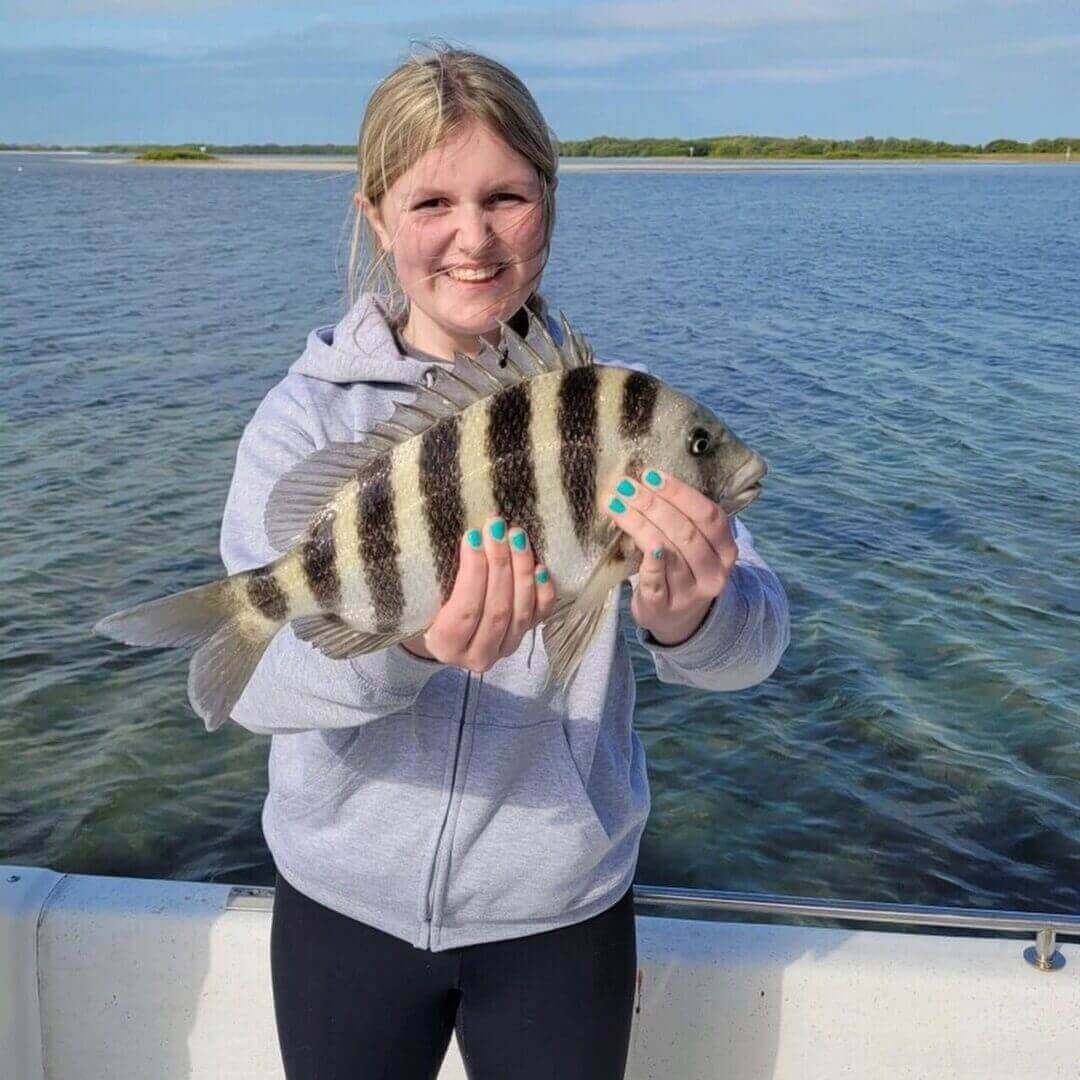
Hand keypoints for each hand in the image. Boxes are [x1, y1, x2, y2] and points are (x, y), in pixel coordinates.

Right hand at [401, 518, 556, 671]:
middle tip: (497, 529)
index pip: (465, 610)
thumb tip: (469, 537)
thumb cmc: (430, 606)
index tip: (473, 536)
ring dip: (521, 569)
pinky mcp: (524, 638)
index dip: (473, 572)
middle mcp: (478, 654)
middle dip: (499, 564)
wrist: (449, 629)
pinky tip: (540, 566)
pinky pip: (540, 615)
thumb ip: (439, 577)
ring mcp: (505, 648)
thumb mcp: (425, 597)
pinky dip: (543, 590)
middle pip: (497, 609)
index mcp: (446, 645)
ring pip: (520, 611)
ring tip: (517, 536)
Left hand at [603, 468, 736, 645]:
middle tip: (627, 486)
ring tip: (616, 504)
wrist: (679, 620)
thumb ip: (683, 518)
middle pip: (686, 532)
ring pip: (667, 552)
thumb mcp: (696, 546)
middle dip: (653, 505)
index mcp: (726, 551)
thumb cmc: (683, 570)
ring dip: (639, 524)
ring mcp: (690, 593)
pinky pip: (654, 581)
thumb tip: (647, 480)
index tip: (651, 475)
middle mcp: (713, 573)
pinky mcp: (664, 608)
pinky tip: (629, 538)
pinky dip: (644, 560)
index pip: (709, 516)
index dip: (680, 493)